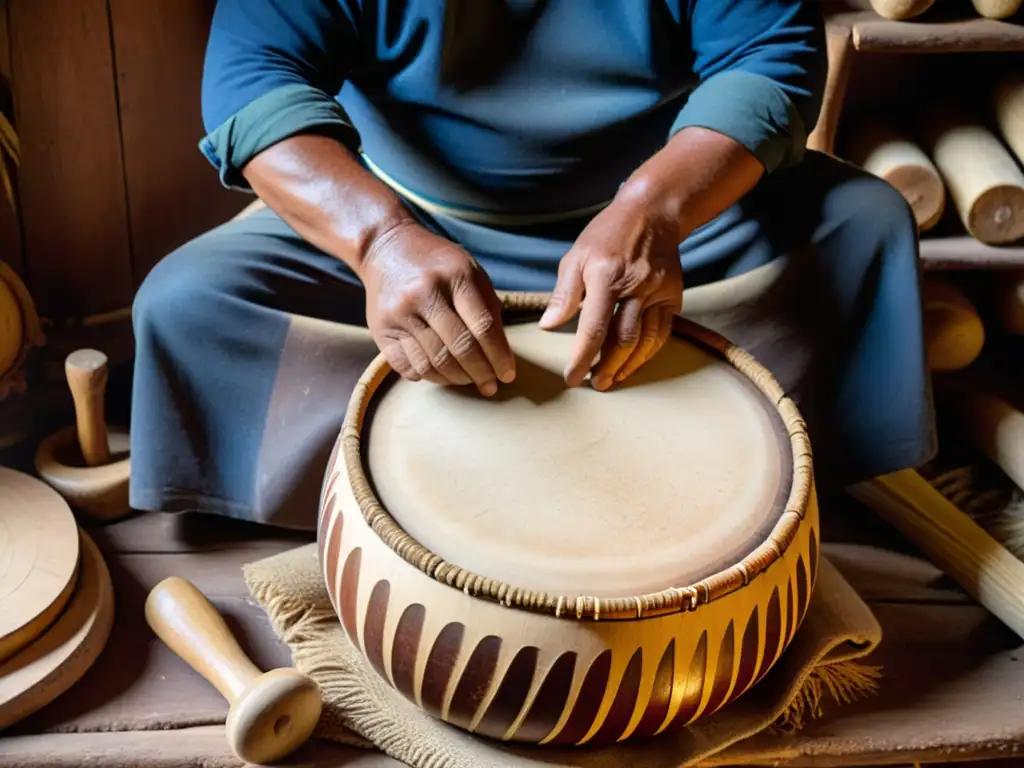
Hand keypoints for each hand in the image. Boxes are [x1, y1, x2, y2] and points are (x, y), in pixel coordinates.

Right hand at [361, 220, 514, 395]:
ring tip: (468, 381)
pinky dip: (428, 377)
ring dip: (456, 379)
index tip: (507, 375)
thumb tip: (501, 355)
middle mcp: (425, 293)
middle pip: (459, 348)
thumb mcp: (470, 272)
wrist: (387, 248)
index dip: (499, 357)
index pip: (483, 327)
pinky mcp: (381, 329)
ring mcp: (400, 312)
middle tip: (490, 386)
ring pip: (433, 362)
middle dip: (480, 374)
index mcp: (456, 276)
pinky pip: (408, 367)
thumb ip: (487, 308)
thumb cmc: (438, 265)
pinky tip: (440, 374)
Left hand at [539, 192, 682, 388]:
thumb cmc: (607, 235)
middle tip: (595, 384)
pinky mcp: (673, 295)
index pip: (594, 328)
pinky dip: (648, 353)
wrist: (652, 212)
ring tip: (613, 379)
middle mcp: (635, 286)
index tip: (572, 378)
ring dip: (628, 365)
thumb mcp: (576, 257)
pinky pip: (662, 332)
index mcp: (606, 276)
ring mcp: (658, 291)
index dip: (582, 357)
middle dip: (607, 367)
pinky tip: (633, 363)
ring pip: (645, 340)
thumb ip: (563, 294)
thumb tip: (548, 326)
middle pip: (623, 339)